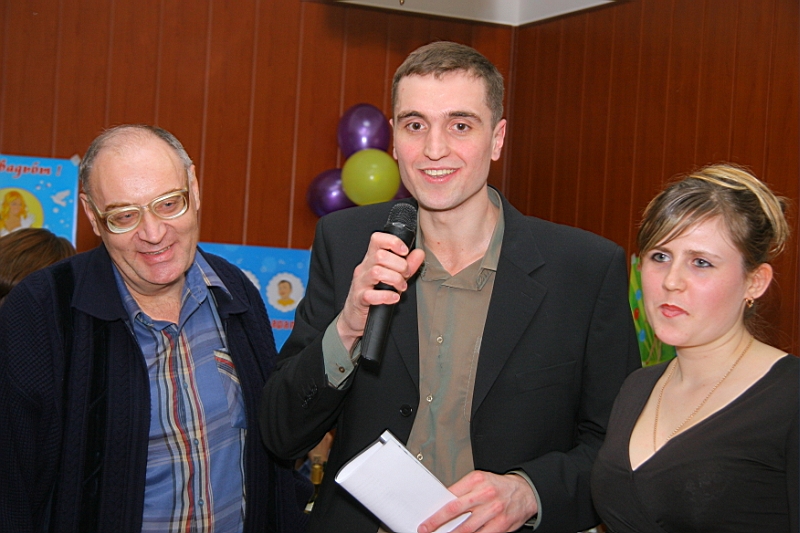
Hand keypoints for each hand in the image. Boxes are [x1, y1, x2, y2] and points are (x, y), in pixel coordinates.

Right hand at [337, 231, 424, 350]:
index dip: (392, 241)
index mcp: (371, 259)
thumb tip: (419, 253)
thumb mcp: (393, 276)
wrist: (355, 315)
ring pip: (376, 272)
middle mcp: (364, 268)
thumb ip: (407, 264)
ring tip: (401, 287)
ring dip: (394, 280)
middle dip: (399, 265)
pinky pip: (371, 295)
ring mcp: (360, 283)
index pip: (377, 239)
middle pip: (380, 256)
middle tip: (405, 275)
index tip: (404, 251)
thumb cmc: (375, 292)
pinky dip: (386, 296)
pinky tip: (394, 297)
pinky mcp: (359, 299)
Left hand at [418, 471, 536, 532]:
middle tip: (426, 528)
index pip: (450, 494)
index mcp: (476, 480)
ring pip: (466, 527)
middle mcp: (484, 494)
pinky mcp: (501, 524)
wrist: (525, 491)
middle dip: (437, 521)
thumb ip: (463, 491)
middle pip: (454, 509)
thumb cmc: (499, 486)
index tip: (427, 516)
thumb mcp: (480, 480)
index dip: (437, 508)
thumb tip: (444, 505)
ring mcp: (493, 510)